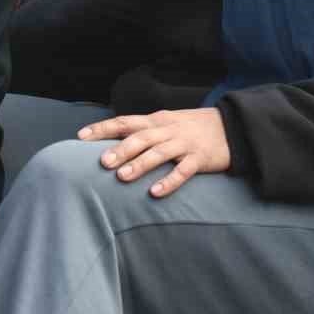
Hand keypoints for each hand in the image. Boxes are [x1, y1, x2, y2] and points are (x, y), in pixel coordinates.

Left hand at [79, 108, 230, 197]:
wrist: (232, 126)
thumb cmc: (192, 127)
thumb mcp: (167, 122)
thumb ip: (143, 131)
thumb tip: (109, 143)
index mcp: (157, 120)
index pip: (125, 122)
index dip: (103, 128)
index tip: (81, 136)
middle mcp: (168, 130)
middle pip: (141, 137)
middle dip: (121, 149)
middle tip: (102, 162)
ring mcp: (184, 144)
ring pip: (159, 153)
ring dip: (141, 164)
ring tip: (123, 176)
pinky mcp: (200, 159)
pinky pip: (183, 171)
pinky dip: (169, 181)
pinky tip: (155, 192)